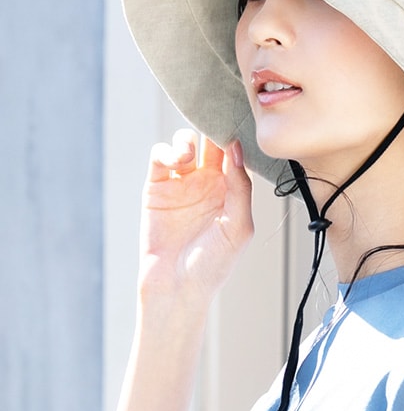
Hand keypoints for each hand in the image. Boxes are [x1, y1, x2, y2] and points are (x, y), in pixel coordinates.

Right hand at [138, 130, 253, 306]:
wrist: (177, 287)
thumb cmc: (214, 264)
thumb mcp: (239, 225)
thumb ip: (240, 186)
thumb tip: (235, 149)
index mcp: (231, 191)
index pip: (235, 155)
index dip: (237, 138)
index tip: (238, 123)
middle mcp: (207, 184)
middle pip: (210, 142)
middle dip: (212, 129)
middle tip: (212, 124)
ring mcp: (181, 184)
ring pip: (185, 144)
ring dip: (188, 140)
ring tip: (190, 155)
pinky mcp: (156, 188)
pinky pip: (159, 158)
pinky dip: (166, 150)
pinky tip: (176, 160)